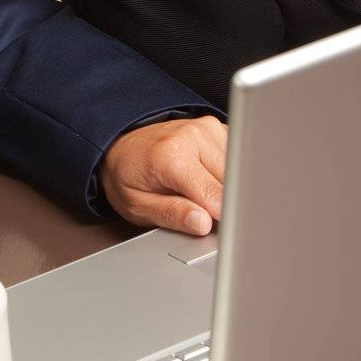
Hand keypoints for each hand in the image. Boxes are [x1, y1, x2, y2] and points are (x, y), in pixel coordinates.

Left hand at [100, 115, 226, 235]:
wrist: (123, 146)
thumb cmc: (128, 176)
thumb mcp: (138, 205)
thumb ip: (172, 214)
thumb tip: (203, 223)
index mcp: (171, 156)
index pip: (215, 196)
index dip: (221, 219)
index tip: (220, 231)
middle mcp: (192, 136)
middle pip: (232, 184)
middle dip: (223, 204)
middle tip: (200, 211)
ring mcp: (207, 129)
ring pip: (238, 172)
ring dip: (225, 188)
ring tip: (196, 190)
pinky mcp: (217, 128)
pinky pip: (236, 159)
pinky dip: (227, 174)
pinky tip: (205, 176)